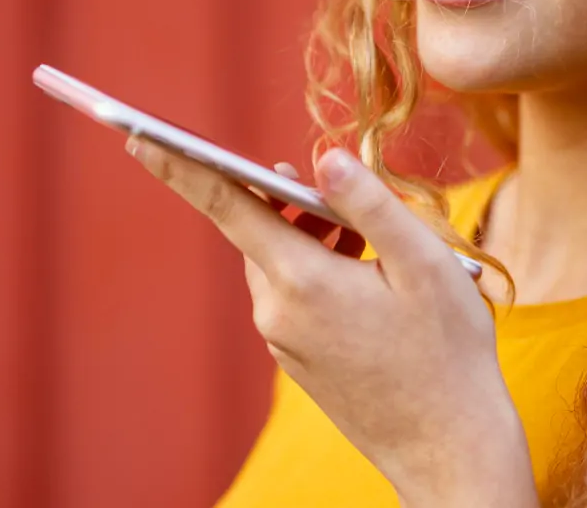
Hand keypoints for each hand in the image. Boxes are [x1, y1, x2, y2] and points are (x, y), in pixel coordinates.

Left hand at [127, 139, 537, 506]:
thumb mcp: (424, 263)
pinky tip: (359, 274)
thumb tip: (323, 157)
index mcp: (302, 281)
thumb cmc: (446, 353)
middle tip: (337, 192)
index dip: (182, 166)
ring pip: (279, 266)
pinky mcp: (298, 361)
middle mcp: (278, 312)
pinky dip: (315, 272)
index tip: (138, 137)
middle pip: (260, 234)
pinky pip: (292, 297)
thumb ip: (369, 203)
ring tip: (362, 236)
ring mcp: (284, 342)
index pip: (225, 206)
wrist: (448, 449)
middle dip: (288, 203)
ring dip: (309, 238)